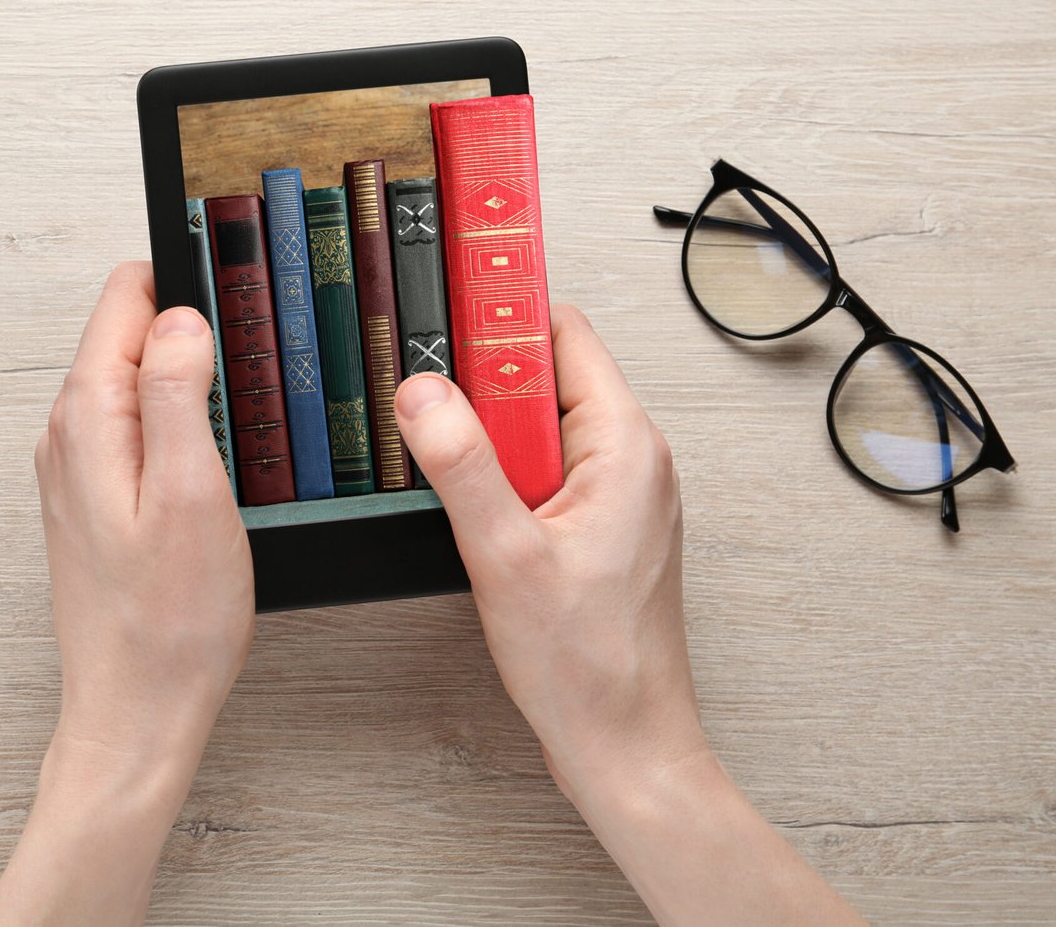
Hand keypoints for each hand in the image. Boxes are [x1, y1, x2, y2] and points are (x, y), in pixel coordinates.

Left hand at [36, 260, 252, 763]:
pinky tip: (216, 457)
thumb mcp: (191, 494)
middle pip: (131, 334)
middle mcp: (70, 435)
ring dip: (190, 379)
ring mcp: (80, 468)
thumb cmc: (169, 621)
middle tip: (253, 365)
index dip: (187, 283)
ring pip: (138, 381)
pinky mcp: (99, 499)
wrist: (138, 710)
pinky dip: (180, 423)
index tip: (238, 295)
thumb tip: (180, 317)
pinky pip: (138, 427)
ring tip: (243, 411)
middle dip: (192, 331)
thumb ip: (180, 394)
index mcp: (87, 419)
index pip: (126, 297)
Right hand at [394, 304, 704, 806]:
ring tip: (447, 465)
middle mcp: (632, 460)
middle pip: (544, 376)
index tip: (445, 313)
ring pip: (539, 427)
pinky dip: (503, 476)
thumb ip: (461, 465)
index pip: (562, 334)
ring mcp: (618, 495)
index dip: (500, 316)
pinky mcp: (599, 527)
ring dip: (489, 437)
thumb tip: (423, 394)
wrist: (623, 743)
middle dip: (481, 384)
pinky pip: (545, 471)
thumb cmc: (590, 665)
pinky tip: (472, 509)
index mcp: (626, 447)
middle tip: (428, 402)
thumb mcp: (505, 555)